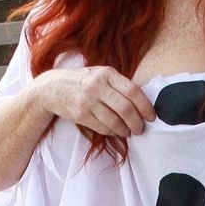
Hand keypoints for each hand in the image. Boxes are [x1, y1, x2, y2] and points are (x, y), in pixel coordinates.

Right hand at [35, 66, 156, 139]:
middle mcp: (97, 86)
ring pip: (114, 121)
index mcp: (107, 74)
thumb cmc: (83, 81)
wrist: (53, 87)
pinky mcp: (81, 115)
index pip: (133, 91)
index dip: (145, 106)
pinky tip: (115, 131)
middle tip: (140, 129)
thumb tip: (142, 103)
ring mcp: (88, 101)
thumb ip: (119, 85)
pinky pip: (102, 127)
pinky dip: (112, 132)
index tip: (151, 116)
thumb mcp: (101, 75)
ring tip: (129, 132)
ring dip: (125, 130)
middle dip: (137, 122)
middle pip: (125, 108)